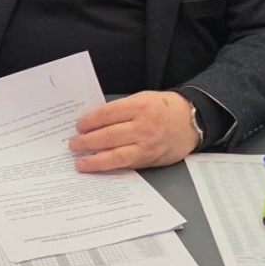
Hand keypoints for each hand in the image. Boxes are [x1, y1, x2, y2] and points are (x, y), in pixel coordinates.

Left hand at [68, 90, 198, 171]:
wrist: (191, 120)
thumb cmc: (164, 107)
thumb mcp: (142, 98)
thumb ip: (121, 109)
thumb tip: (96, 120)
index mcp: (139, 107)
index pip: (107, 115)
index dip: (89, 121)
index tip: (78, 126)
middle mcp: (143, 127)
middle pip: (109, 136)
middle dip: (87, 142)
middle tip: (73, 145)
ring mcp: (147, 146)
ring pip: (117, 156)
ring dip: (96, 160)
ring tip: (81, 162)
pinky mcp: (151, 160)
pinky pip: (128, 164)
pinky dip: (111, 166)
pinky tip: (100, 166)